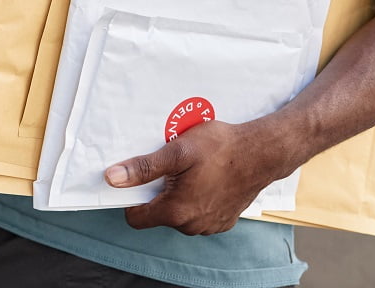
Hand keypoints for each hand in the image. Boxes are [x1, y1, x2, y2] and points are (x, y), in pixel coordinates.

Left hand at [103, 120, 291, 235]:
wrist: (262, 152)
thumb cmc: (221, 148)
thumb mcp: (176, 151)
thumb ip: (143, 168)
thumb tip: (112, 178)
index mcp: (176, 211)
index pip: (136, 218)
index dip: (131, 198)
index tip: (137, 179)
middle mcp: (191, 225)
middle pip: (158, 214)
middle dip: (158, 192)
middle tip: (170, 167)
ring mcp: (210, 226)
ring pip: (179, 215)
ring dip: (178, 196)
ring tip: (190, 170)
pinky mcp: (224, 221)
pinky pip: (199, 214)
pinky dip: (197, 199)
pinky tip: (205, 178)